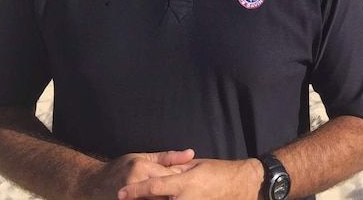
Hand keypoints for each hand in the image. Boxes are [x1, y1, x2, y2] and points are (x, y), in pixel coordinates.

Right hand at [77, 150, 195, 198]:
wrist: (91, 185)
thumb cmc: (118, 169)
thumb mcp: (142, 157)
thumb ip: (168, 157)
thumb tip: (191, 153)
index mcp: (141, 168)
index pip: (170, 176)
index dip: (182, 181)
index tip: (189, 183)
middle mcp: (136, 183)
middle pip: (165, 192)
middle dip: (176, 194)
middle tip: (184, 193)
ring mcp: (131, 198)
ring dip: (166, 198)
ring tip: (173, 196)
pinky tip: (158, 198)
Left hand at [117, 157, 262, 199]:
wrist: (242, 185)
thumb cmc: (220, 172)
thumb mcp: (196, 166)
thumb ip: (175, 170)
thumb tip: (157, 173)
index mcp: (185, 182)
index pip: (153, 187)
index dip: (135, 191)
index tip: (121, 193)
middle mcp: (186, 199)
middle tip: (127, 199)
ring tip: (144, 199)